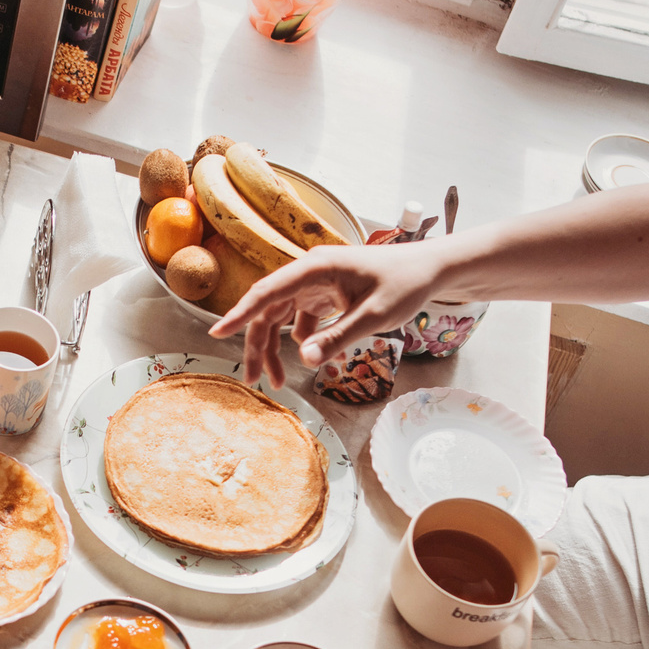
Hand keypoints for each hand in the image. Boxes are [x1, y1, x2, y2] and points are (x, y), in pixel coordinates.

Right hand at [209, 243, 445, 383]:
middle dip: (258, 345)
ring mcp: (316, 283)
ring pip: (281, 317)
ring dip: (276, 347)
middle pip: (269, 310)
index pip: (268, 292)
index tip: (218, 333)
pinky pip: (300, 318)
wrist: (430, 269)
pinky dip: (300, 340)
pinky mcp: (325, 294)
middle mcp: (309, 273)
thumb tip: (304, 360)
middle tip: (252, 379)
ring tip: (276, 380)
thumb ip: (338, 338)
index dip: (240, 314)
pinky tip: (312, 355)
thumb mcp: (373, 316)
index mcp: (316, 268)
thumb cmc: (405, 283)